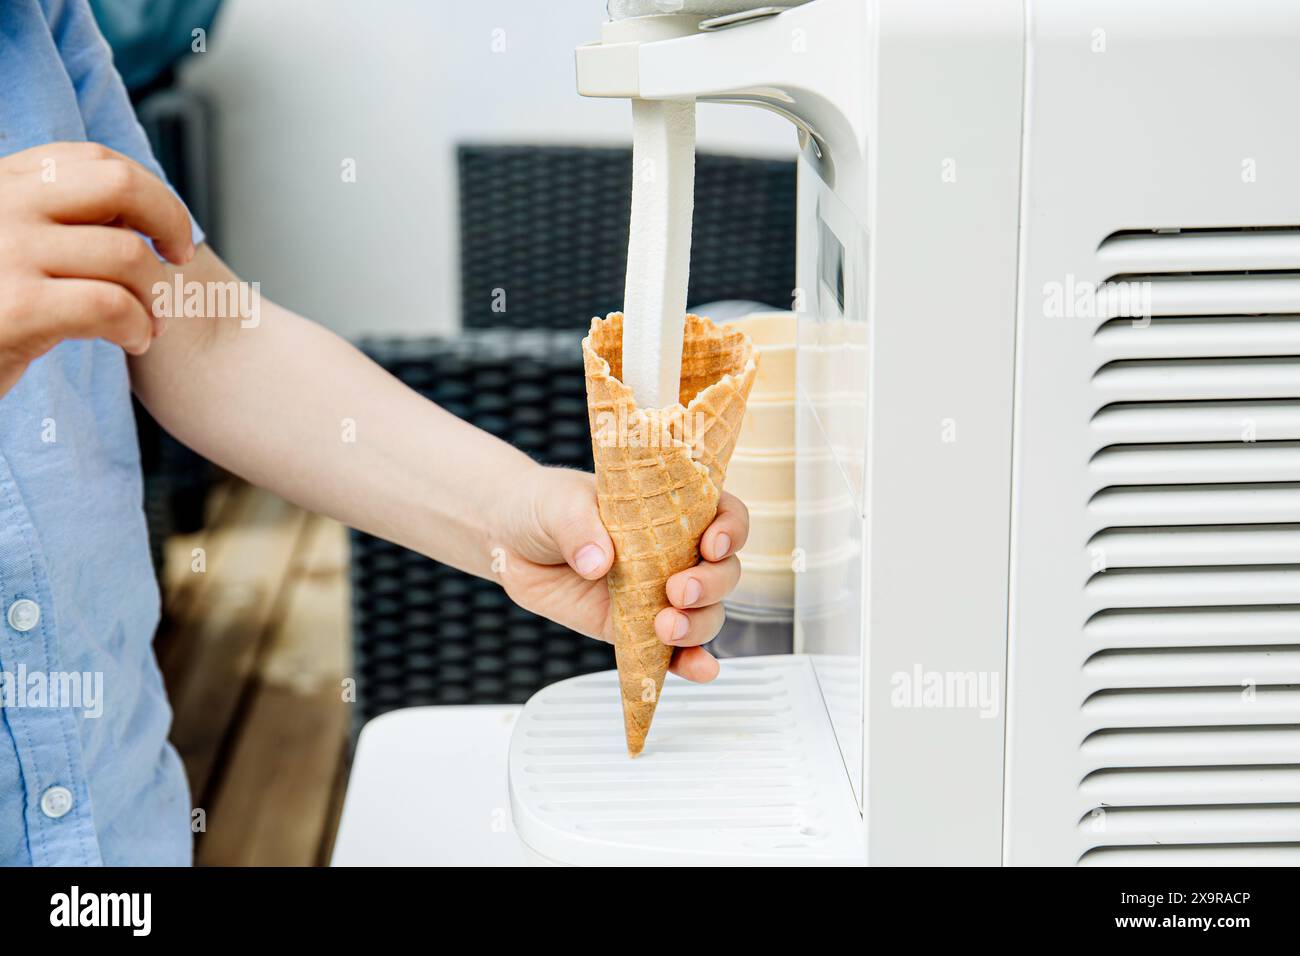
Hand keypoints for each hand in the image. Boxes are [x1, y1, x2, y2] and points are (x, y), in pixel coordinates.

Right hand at [0, 142, 193, 396]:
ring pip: (127, 255)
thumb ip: (58, 223)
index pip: (97, 161)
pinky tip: (132, 342)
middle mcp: (0, 205)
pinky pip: (111, 306)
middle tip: (179, 262)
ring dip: (156, 297)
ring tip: (147, 324)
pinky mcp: (15, 307)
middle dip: (170, 222)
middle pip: (121, 185)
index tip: (168, 236)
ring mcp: (4, 251)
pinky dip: (138, 327)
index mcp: (0, 184)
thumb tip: (148, 218)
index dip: (152, 195)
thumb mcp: (13, 250)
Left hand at [497, 465, 748, 681]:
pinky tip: (700, 670)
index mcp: (669, 510)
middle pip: (722, 571)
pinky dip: (690, 662)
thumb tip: (598, 562)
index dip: (731, 529)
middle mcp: (673, 552)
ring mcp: (656, 593)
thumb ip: (580, 527)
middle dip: (712, 585)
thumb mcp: (560, 504)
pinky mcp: (633, 628)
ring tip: (667, 627)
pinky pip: (670, 651)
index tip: (712, 543)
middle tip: (678, 591)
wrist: (509, 539)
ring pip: (705, 614)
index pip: (722, 514)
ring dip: (699, 625)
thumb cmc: (544, 506)